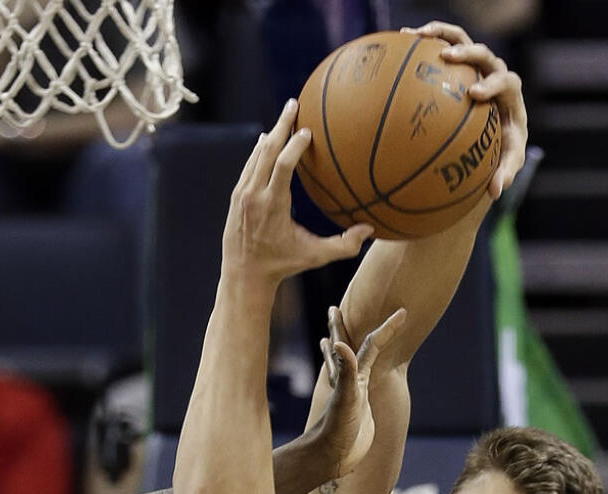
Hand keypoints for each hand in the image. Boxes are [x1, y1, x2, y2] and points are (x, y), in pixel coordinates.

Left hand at [222, 99, 371, 283]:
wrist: (243, 275)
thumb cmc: (282, 265)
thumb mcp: (313, 257)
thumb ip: (342, 246)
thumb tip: (370, 231)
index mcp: (273, 206)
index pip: (282, 166)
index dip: (294, 146)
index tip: (307, 131)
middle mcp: (254, 196)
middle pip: (267, 152)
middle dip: (282, 126)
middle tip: (294, 103)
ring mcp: (242, 195)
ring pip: (256, 156)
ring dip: (272, 134)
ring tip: (286, 115)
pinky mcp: (236, 197)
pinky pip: (249, 166)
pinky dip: (259, 151)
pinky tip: (268, 139)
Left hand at [317, 306, 407, 477]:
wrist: (328, 457)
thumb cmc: (336, 429)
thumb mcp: (345, 399)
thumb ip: (345, 372)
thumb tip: (338, 342)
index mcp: (353, 375)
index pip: (372, 345)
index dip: (388, 329)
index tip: (403, 312)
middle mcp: (351, 380)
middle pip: (349, 347)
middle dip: (345, 326)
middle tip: (335, 307)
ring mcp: (353, 393)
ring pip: (349, 363)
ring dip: (344, 347)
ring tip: (335, 335)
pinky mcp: (356, 408)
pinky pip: (354, 384)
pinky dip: (351, 374)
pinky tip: (351, 376)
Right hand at [404, 22, 527, 199]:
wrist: (491, 125)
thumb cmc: (499, 145)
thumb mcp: (505, 160)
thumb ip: (504, 171)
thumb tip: (496, 191)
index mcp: (508, 93)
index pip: (506, 82)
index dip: (492, 84)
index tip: (474, 94)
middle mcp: (492, 72)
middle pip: (484, 54)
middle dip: (467, 53)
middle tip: (446, 58)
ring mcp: (471, 63)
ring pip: (459, 38)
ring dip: (440, 35)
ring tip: (417, 36)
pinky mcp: (454, 61)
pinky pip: (438, 44)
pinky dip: (420, 41)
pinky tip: (399, 41)